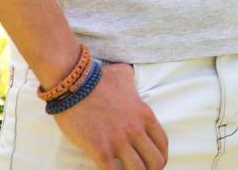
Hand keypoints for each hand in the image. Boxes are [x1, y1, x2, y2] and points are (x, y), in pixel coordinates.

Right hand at [52, 62, 168, 169]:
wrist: (75, 83)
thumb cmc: (99, 78)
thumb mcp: (125, 76)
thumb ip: (132, 84)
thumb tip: (129, 86)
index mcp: (144, 115)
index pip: (162, 143)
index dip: (160, 157)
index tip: (154, 162)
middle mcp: (136, 130)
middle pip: (155, 161)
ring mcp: (118, 141)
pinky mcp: (99, 149)